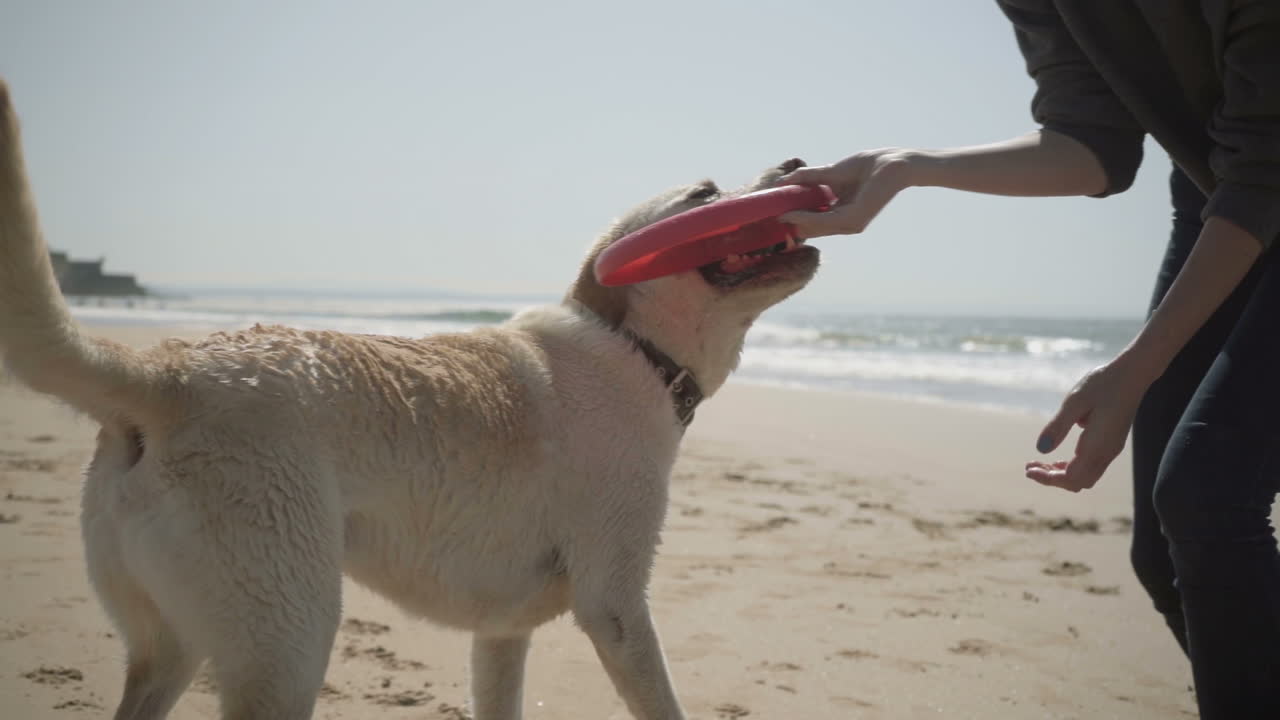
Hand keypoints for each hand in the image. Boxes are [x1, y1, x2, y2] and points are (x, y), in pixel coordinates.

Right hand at [777, 148, 917, 238]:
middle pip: (811, 228)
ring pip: (815, 227)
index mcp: (840, 213)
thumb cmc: (866, 166)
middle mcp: (845, 223)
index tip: (771, 214)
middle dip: (790, 224)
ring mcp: (850, 224)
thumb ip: (807, 178)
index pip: (812, 221)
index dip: (792, 218)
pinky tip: (791, 214)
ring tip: (775, 216)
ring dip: (795, 223)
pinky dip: (806, 218)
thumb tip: (782, 181)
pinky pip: (824, 222)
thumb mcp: (829, 172)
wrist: (891, 164)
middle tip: (767, 219)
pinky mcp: (854, 219)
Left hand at [1025, 355, 1155, 492]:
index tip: (1028, 469)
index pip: (1071, 478)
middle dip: (1052, 479)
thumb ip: (1058, 427)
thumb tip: (1040, 450)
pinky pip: (1091, 466)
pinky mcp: (1112, 443)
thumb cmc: (1103, 384)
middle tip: (1029, 467)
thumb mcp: (1074, 402)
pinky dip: (1072, 467)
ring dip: (1062, 474)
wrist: (1133, 374)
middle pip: (1078, 482)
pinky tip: (1058, 458)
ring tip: (1039, 464)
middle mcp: (1106, 453)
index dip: (1048, 479)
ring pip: (1086, 476)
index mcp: (1097, 446)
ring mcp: (1111, 449)